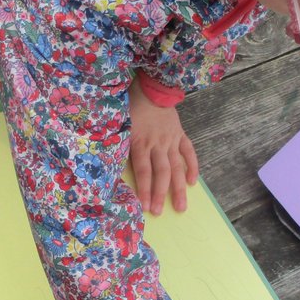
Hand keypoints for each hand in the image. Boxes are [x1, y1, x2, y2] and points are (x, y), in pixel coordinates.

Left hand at [128, 79, 197, 214]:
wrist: (152, 86)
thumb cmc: (130, 105)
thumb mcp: (118, 125)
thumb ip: (117, 145)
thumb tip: (107, 167)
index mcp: (140, 142)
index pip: (143, 171)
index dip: (144, 190)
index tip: (143, 207)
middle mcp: (157, 144)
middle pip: (161, 173)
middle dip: (160, 194)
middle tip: (159, 212)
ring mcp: (171, 139)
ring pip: (176, 167)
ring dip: (178, 188)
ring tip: (181, 206)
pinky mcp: (180, 134)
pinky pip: (188, 151)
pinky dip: (192, 166)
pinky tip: (192, 182)